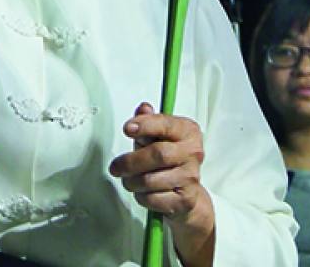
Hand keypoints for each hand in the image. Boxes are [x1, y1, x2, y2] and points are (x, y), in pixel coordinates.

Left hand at [109, 102, 214, 265]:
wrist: (187, 192)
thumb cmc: (169, 159)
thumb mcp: (157, 135)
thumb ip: (148, 120)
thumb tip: (143, 108)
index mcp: (188, 131)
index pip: (165, 124)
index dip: (144, 125)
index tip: (127, 129)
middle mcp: (193, 153)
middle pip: (158, 154)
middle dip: (130, 161)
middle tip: (115, 166)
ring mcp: (191, 177)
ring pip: (151, 180)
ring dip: (132, 181)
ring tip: (127, 179)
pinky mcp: (185, 200)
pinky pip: (153, 199)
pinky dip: (140, 196)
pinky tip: (141, 191)